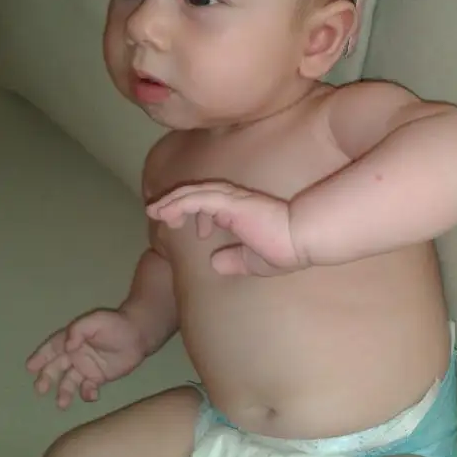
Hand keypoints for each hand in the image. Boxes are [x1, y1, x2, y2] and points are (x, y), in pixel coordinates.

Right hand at [26, 309, 146, 408]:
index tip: (30, 367)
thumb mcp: (96, 320)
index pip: (52, 348)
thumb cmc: (116, 324)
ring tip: (62, 403)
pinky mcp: (98, 378)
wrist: (140, 335)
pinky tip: (91, 395)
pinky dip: (87, 394)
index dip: (40, 357)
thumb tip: (67, 347)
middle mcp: (75, 355)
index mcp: (72, 339)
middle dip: (46, 378)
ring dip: (64, 392)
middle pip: (56, 368)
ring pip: (69, 382)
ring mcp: (86, 367)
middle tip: (40, 389)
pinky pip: (88, 388)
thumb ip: (78, 330)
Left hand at [146, 182, 307, 275]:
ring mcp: (232, 199)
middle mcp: (235, 200)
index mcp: (241, 212)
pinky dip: (179, 203)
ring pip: (195, 192)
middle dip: (177, 202)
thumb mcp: (255, 261)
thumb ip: (236, 260)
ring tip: (153, 211)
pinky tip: (165, 213)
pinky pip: (198, 199)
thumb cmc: (286, 249)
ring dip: (172, 201)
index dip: (200, 215)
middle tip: (158, 213)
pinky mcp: (230, 202)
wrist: (303, 239)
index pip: (213, 205)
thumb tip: (215, 263)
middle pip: (199, 194)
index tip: (197, 234)